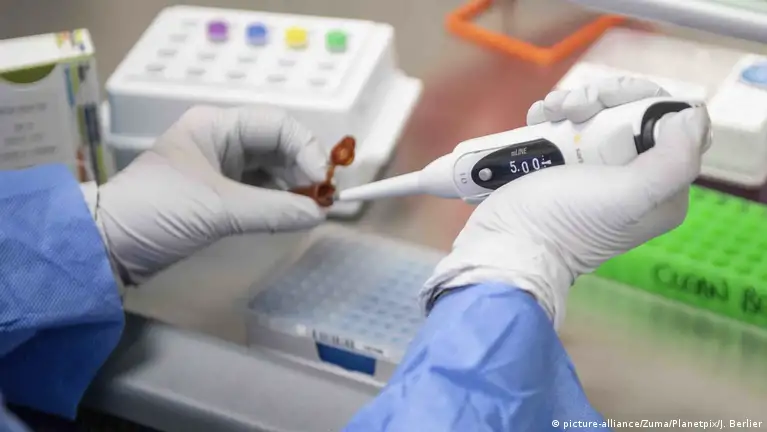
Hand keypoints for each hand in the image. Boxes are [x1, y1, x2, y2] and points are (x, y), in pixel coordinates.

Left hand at [93, 106, 327, 284]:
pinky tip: (290, 214)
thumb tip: (318, 214)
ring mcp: (220, 167)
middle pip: (279, 145)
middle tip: (322, 199)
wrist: (108, 245)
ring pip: (272, 168)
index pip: (278, 125)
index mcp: (216, 126)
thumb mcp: (217, 210)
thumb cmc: (157, 211)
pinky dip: (278, 201)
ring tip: (310, 209)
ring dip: (293, 187)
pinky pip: (260, 189)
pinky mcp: (218, 193)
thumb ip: (273, 211)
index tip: (322, 181)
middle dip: (303, 169)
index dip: (306, 149)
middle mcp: (221, 139)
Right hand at [421, 77, 711, 327]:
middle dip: (601, 99)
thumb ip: (673, 161)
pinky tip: (538, 118)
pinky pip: (569, 125)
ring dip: (573, 102)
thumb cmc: (564, 222)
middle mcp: (635, 180)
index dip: (641, 100)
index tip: (606, 103)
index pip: (670, 122)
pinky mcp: (564, 167)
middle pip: (632, 113)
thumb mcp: (628, 196)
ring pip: (599, 114)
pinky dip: (553, 114)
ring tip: (549, 112)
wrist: (505, 246)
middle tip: (571, 107)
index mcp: (663, 190)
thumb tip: (693, 115)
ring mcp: (596, 172)